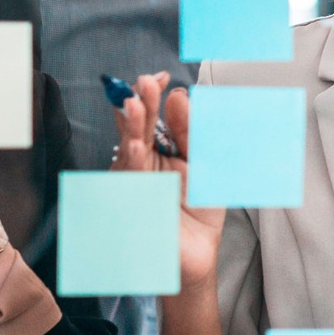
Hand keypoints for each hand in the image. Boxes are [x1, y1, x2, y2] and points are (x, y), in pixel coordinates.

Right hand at [113, 73, 224, 285]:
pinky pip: (129, 178)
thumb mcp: (203, 165)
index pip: (156, 116)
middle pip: (139, 126)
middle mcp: (143, 161)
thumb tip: (180, 96)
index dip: (157, 96)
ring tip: (136, 104)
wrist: (193, 256)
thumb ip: (192, 133)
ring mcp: (133, 180)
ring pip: (130, 147)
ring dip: (133, 126)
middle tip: (146, 82)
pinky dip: (131, 160)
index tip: (163, 77)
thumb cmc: (198, 213)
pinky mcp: (130, 201)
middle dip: (143, 103)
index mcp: (161, 149)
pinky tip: (134, 145)